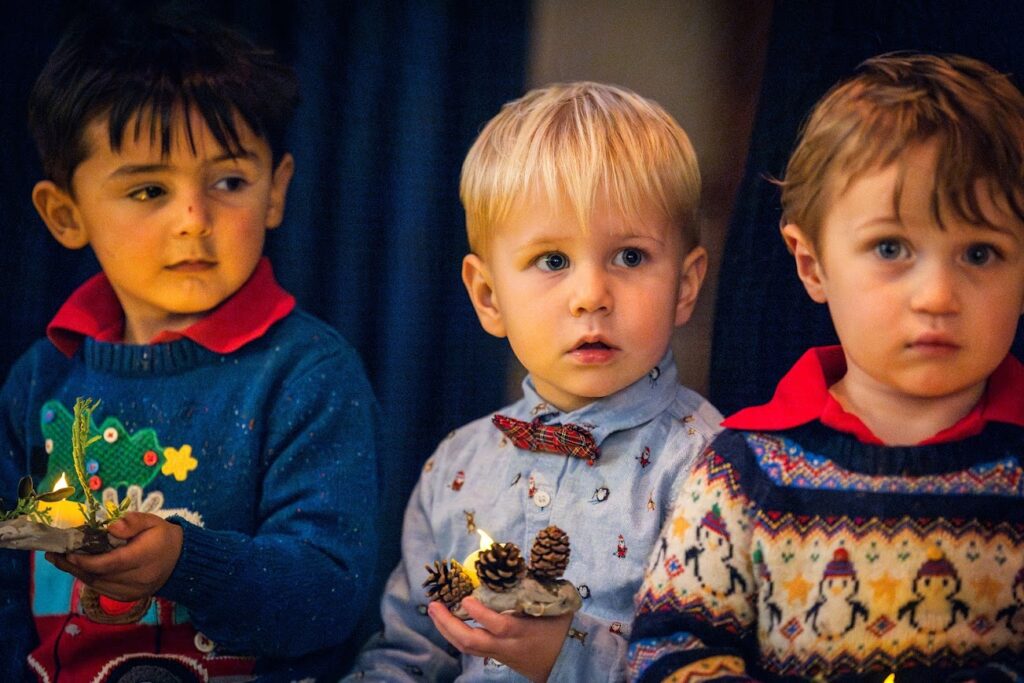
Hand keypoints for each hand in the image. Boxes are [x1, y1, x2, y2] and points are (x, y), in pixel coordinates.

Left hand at [45, 512, 182, 601]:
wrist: (180, 561)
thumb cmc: (163, 537)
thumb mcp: (153, 521)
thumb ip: (133, 521)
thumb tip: (111, 527)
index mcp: (146, 557)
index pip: (112, 563)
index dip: (87, 560)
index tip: (68, 551)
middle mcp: (138, 579)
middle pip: (99, 575)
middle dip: (73, 565)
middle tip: (54, 553)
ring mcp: (132, 592)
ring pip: (96, 584)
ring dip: (76, 572)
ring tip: (59, 559)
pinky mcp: (127, 598)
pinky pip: (101, 588)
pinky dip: (87, 578)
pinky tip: (77, 567)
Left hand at [428, 596, 571, 682]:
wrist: (566, 662)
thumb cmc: (561, 628)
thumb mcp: (555, 606)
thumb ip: (537, 587)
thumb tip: (520, 559)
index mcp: (523, 632)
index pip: (499, 626)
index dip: (481, 614)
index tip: (466, 599)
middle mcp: (507, 646)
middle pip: (473, 641)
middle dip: (449, 624)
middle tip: (434, 605)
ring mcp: (499, 653)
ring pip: (468, 647)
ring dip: (446, 629)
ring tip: (434, 610)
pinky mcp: (496, 657)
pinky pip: (471, 648)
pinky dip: (455, 634)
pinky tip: (446, 621)